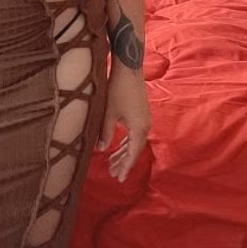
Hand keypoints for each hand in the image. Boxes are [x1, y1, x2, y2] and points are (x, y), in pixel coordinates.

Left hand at [96, 65, 151, 181]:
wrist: (128, 68)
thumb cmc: (118, 89)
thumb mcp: (108, 113)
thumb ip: (105, 132)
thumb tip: (101, 149)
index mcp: (139, 128)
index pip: (132, 154)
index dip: (125, 167)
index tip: (120, 179)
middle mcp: (145, 126)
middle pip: (134, 150)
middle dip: (123, 163)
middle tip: (113, 174)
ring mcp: (144, 120)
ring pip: (134, 142)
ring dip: (124, 153)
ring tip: (112, 164)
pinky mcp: (140, 114)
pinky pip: (134, 134)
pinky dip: (126, 143)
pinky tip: (118, 148)